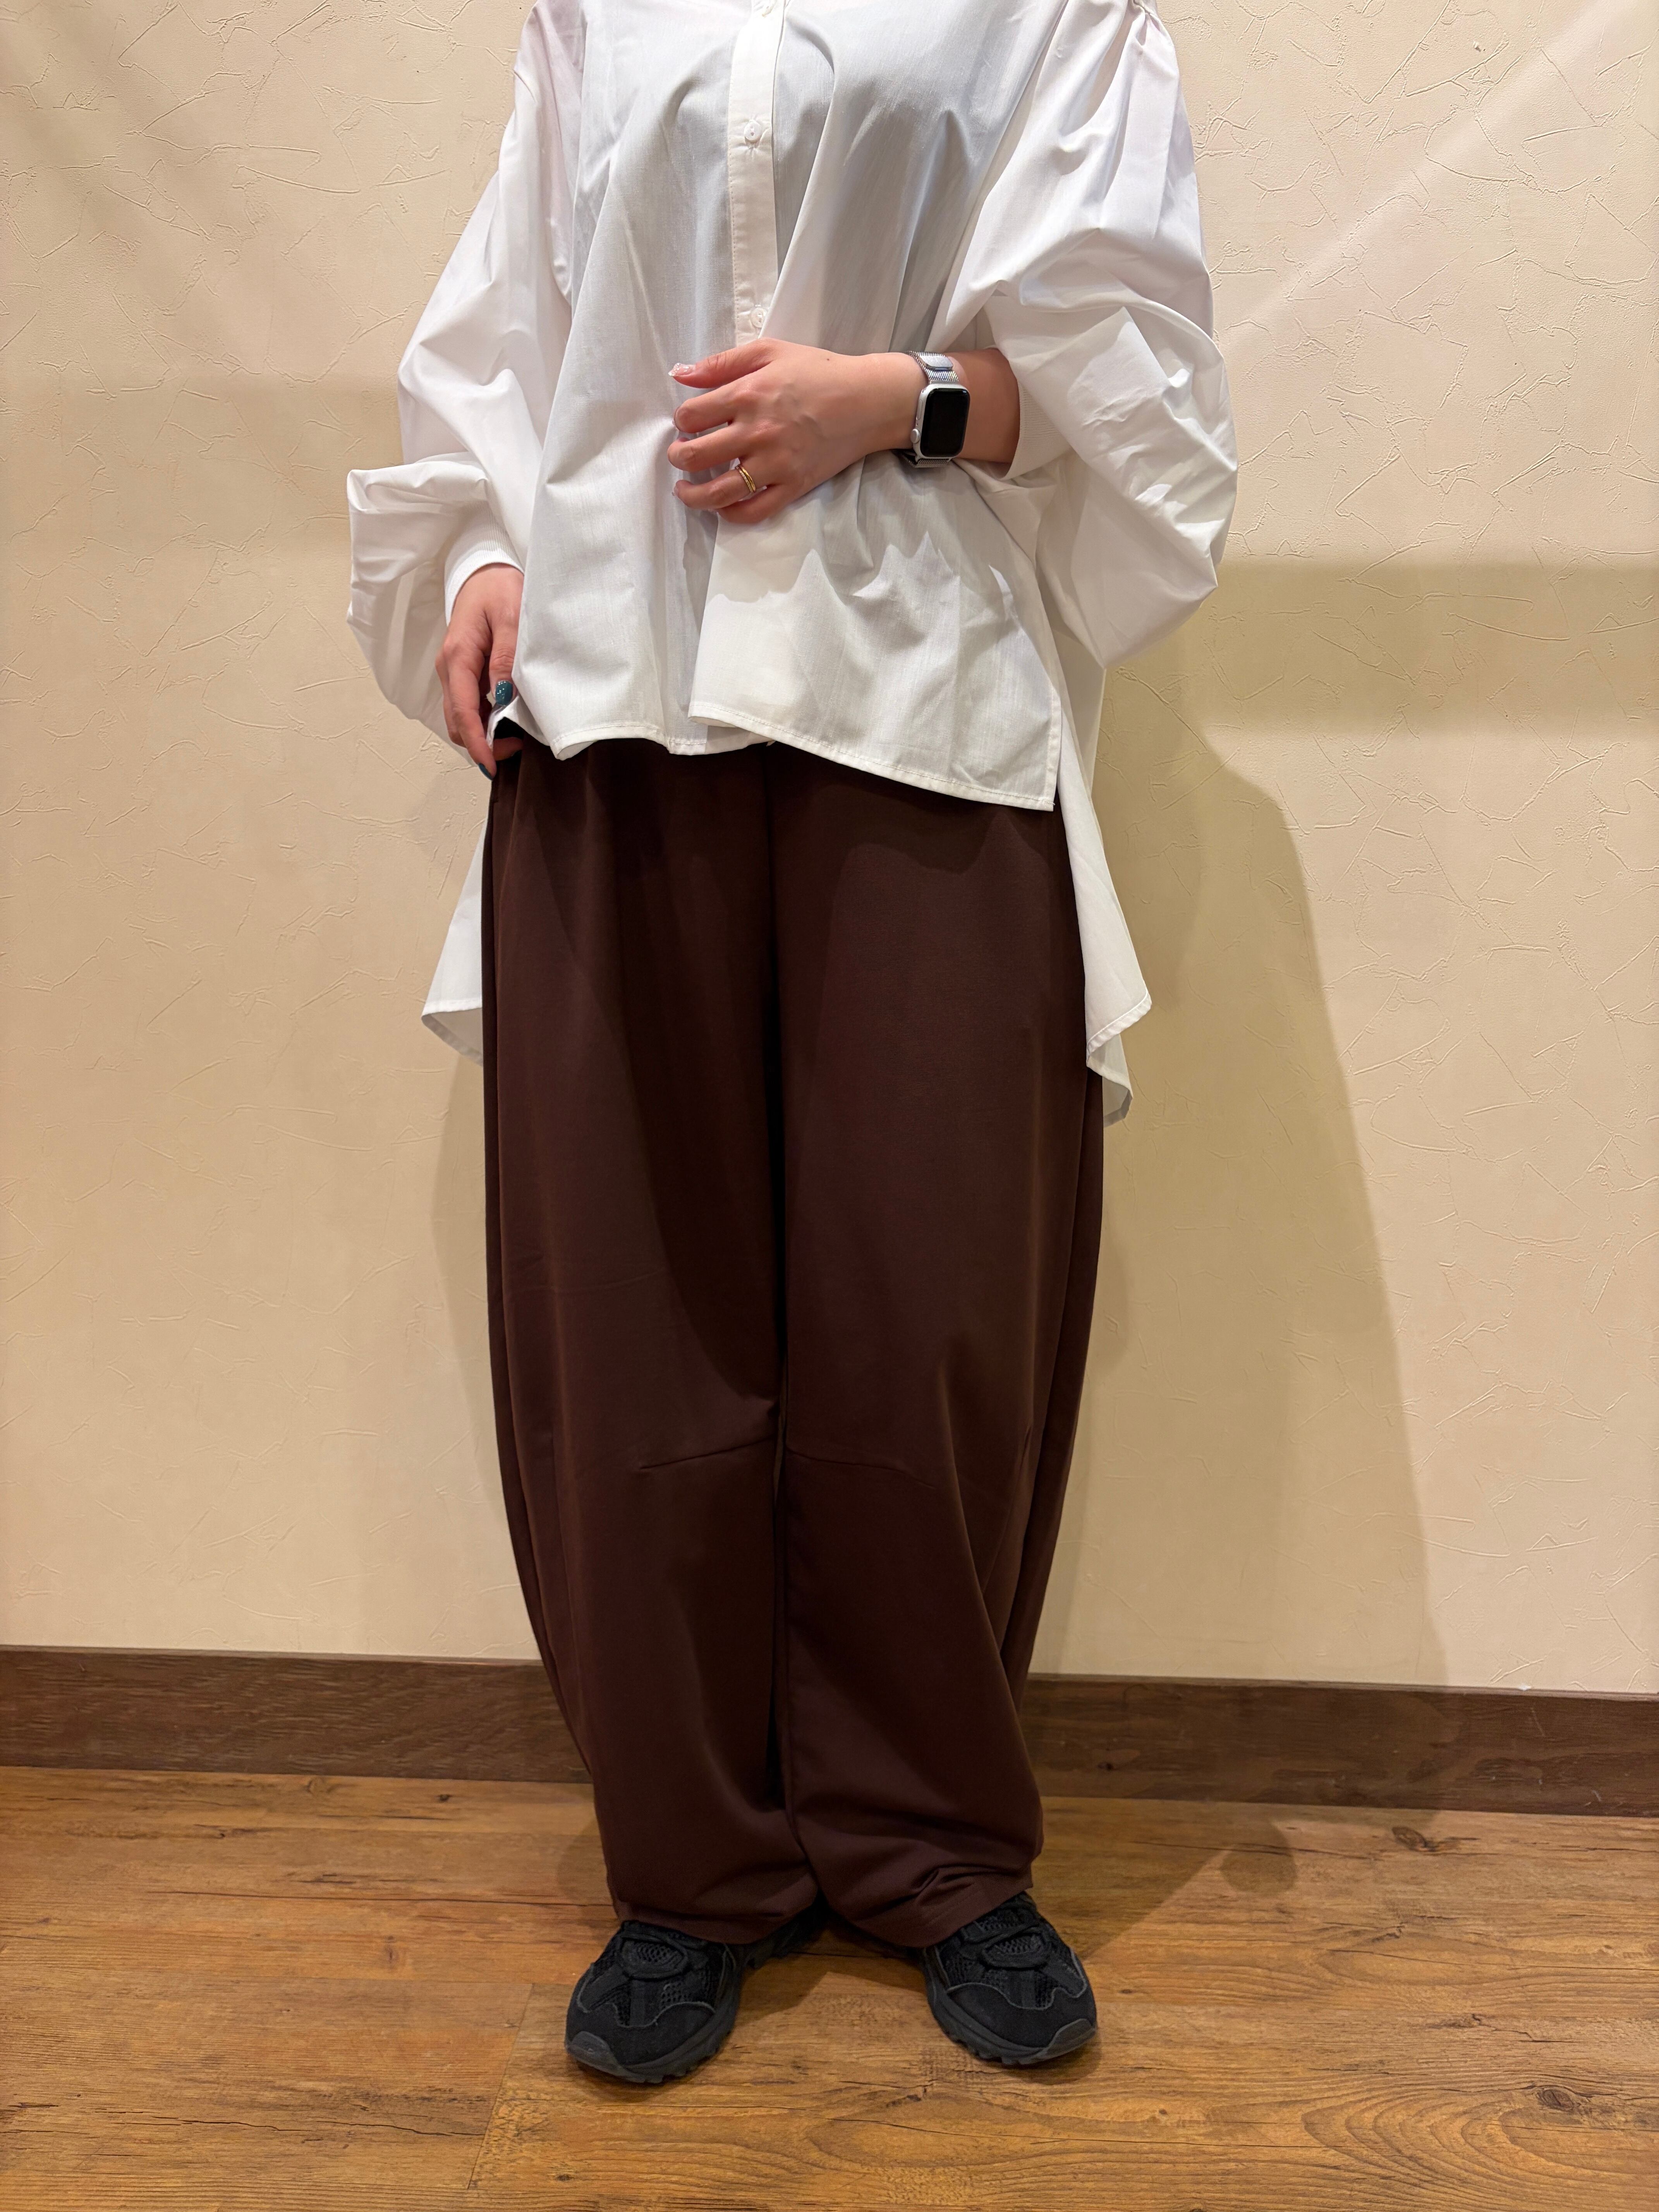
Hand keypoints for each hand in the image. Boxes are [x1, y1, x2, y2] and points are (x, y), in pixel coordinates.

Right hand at [437, 563, 525, 776]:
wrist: (486, 570)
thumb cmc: (498, 588)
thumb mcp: (511, 618)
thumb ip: (507, 658)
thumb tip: (503, 699)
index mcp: (458, 656)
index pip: (462, 711)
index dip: (477, 743)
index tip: (492, 765)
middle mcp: (450, 669)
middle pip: (457, 721)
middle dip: (481, 743)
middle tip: (517, 750)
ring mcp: (454, 672)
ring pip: (462, 716)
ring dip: (484, 734)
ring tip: (517, 739)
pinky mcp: (464, 672)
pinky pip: (470, 704)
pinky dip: (485, 720)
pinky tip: (508, 720)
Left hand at [667, 342, 922, 523]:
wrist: (867, 400)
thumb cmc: (818, 371)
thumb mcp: (769, 351)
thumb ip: (721, 363)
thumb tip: (679, 373)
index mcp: (747, 395)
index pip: (691, 416)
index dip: (681, 420)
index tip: (687, 422)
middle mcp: (757, 433)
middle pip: (696, 455)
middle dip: (678, 457)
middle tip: (680, 454)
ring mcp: (775, 464)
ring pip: (718, 492)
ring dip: (692, 494)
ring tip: (685, 488)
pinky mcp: (792, 487)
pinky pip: (753, 512)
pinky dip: (731, 514)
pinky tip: (722, 506)